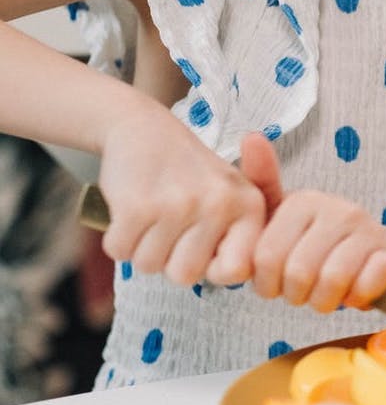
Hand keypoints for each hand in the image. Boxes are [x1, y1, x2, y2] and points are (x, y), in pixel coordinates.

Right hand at [97, 105, 266, 285]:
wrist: (143, 128)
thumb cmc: (192, 176)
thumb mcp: (231, 199)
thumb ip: (239, 243)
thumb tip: (230, 275)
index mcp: (250, 207)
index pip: (236, 271)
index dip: (212, 270)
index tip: (203, 250)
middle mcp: (219, 205)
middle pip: (185, 276)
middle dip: (169, 260)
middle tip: (171, 228)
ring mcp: (178, 205)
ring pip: (148, 266)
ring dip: (142, 248)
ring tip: (152, 216)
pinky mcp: (137, 205)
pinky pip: (120, 252)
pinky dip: (118, 239)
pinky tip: (131, 212)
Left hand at [245, 143, 385, 311]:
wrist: (382, 259)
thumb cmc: (323, 245)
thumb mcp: (285, 220)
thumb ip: (263, 187)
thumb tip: (251, 136)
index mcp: (303, 201)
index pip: (265, 258)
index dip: (268, 285)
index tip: (278, 285)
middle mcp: (337, 209)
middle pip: (297, 273)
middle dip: (297, 296)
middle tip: (305, 293)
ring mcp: (367, 231)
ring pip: (332, 281)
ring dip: (326, 301)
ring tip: (327, 296)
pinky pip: (365, 286)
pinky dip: (356, 298)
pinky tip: (355, 293)